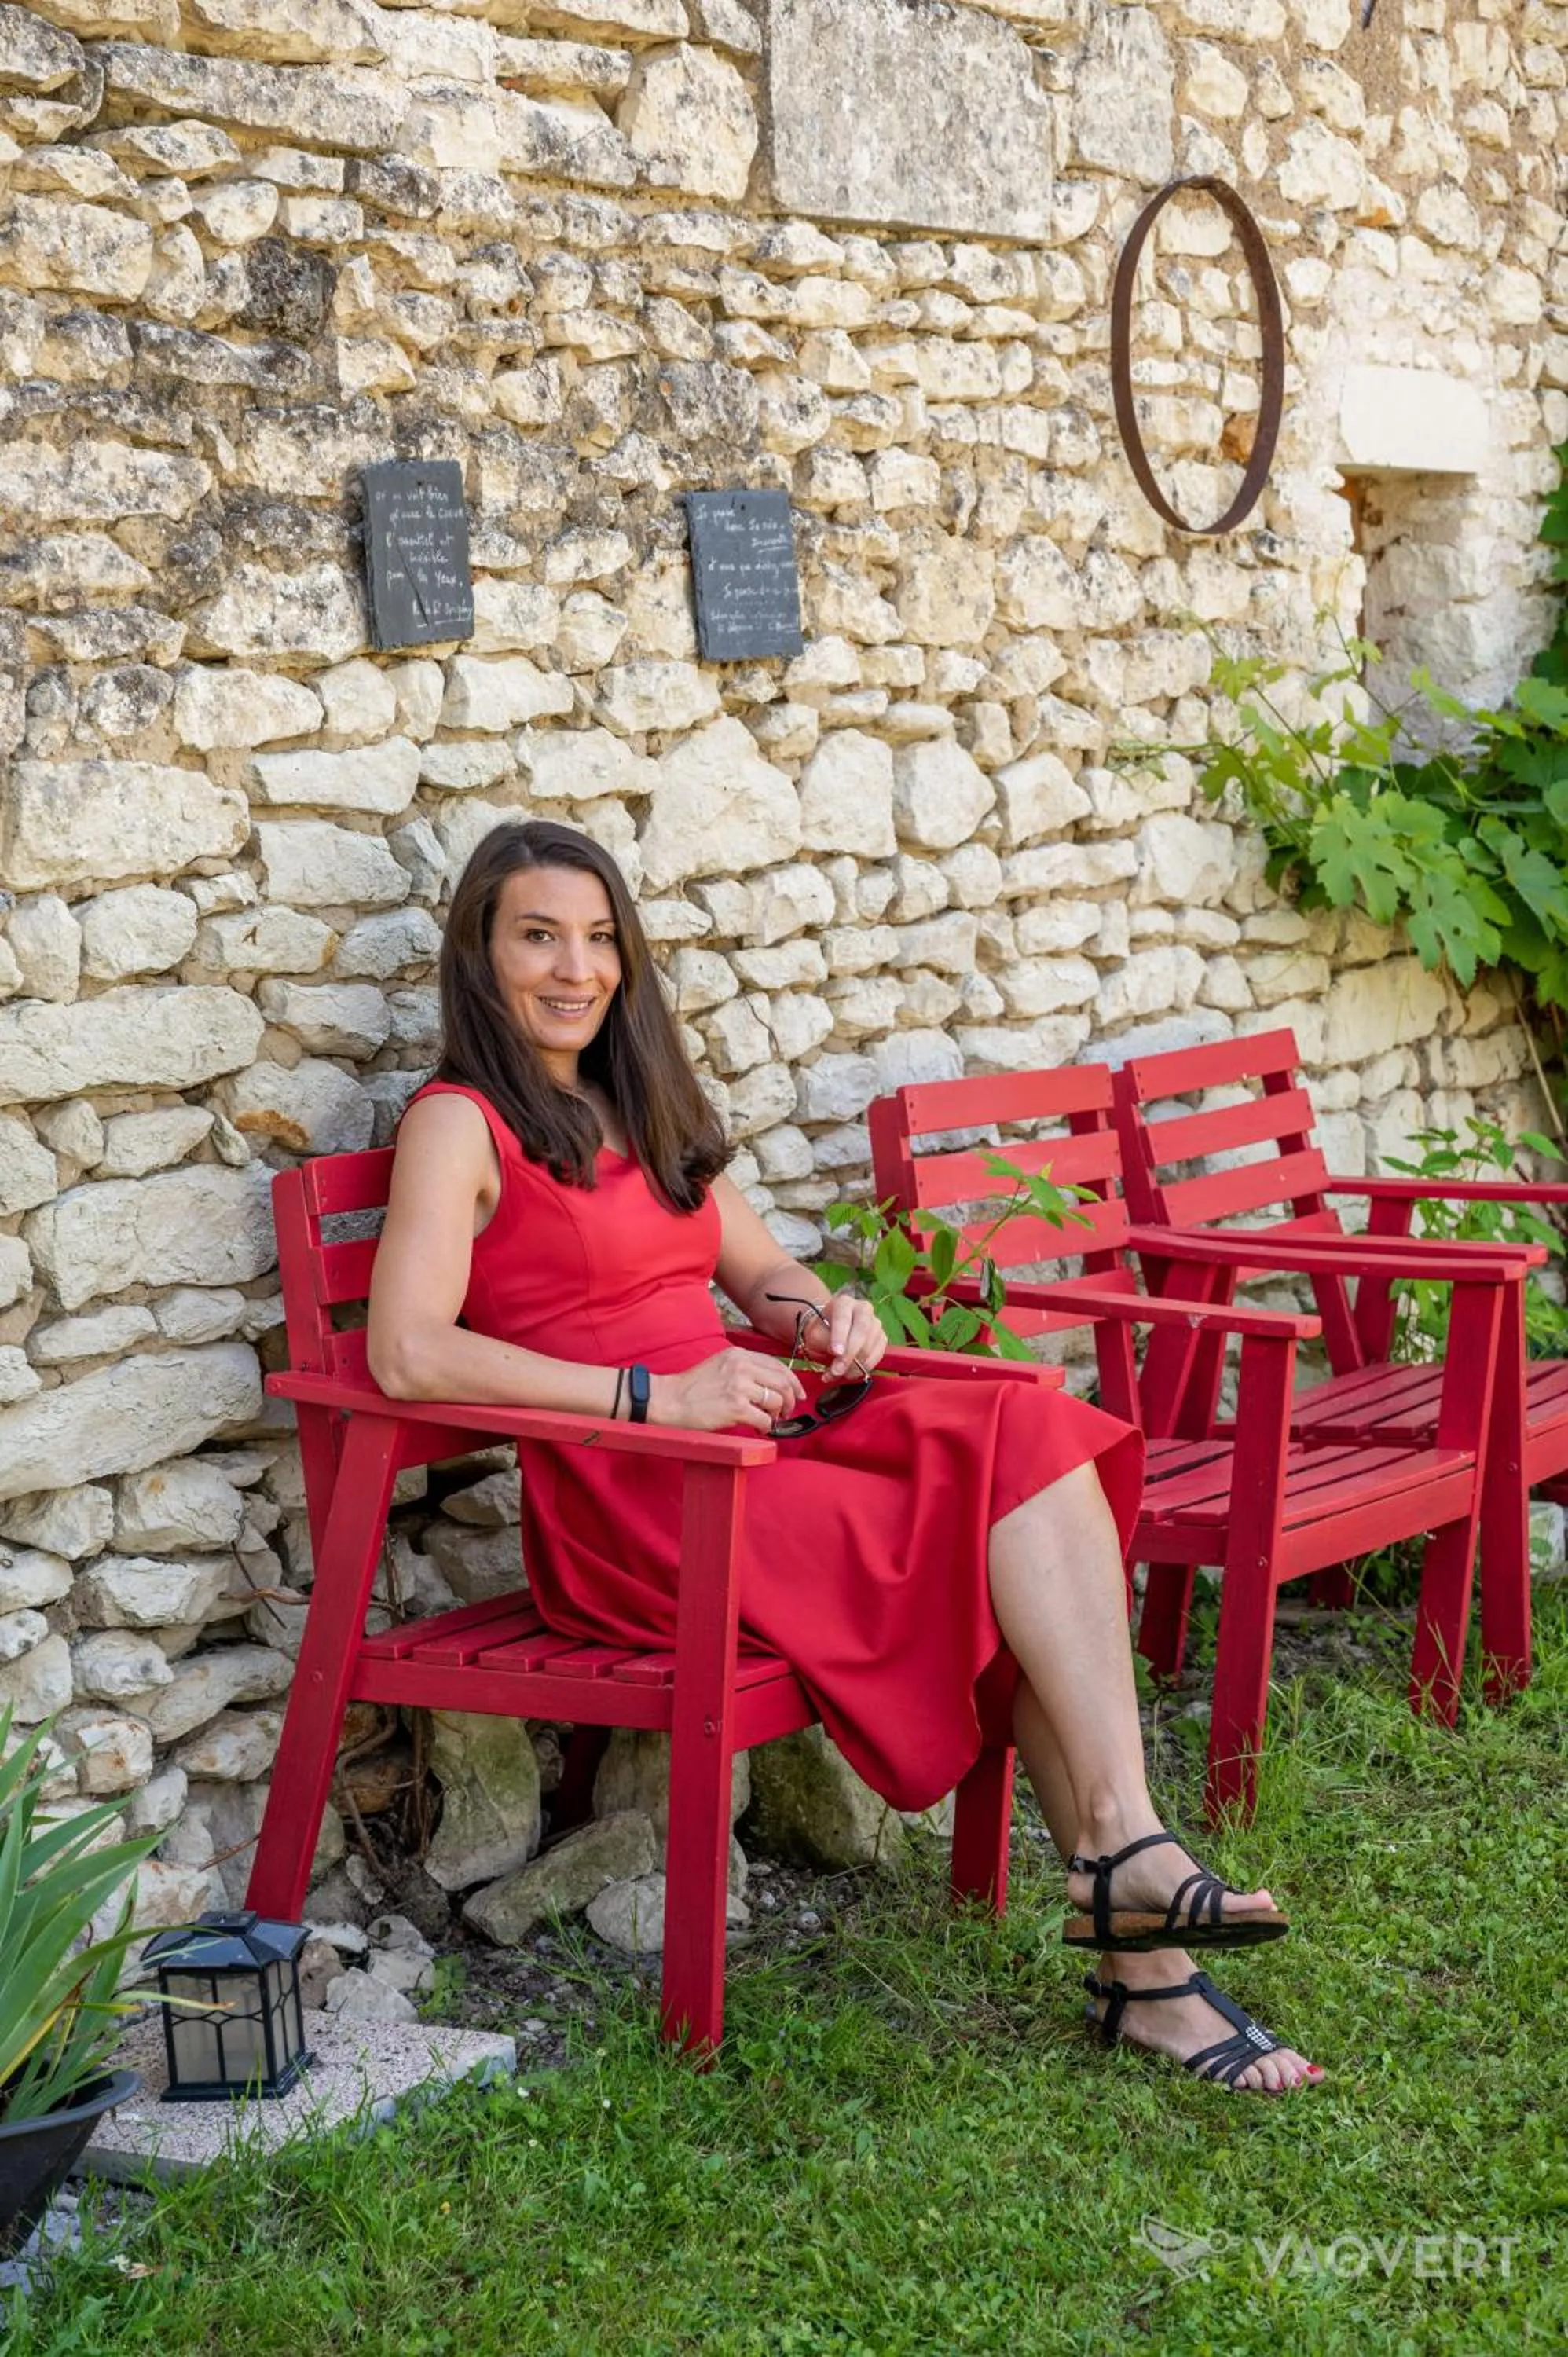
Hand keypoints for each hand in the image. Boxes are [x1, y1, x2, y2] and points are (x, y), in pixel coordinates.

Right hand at [650, 1349, 807, 1433]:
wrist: (669, 1400)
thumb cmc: (692, 1387)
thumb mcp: (721, 1365)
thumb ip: (745, 1369)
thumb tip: (770, 1385)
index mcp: (739, 1355)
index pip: (778, 1364)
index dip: (793, 1381)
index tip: (798, 1393)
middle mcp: (742, 1366)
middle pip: (783, 1382)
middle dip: (790, 1399)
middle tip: (786, 1411)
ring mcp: (739, 1386)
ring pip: (776, 1400)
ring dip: (777, 1414)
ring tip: (768, 1420)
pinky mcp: (735, 1407)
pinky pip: (764, 1419)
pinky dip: (766, 1426)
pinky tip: (759, 1428)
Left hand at [798, 1293, 886, 1378]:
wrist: (830, 1334)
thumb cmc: (821, 1333)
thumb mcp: (815, 1335)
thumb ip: (824, 1342)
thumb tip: (838, 1354)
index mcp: (843, 1303)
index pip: (843, 1318)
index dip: (840, 1336)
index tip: (835, 1352)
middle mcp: (863, 1309)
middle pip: (862, 1330)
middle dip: (849, 1354)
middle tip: (837, 1371)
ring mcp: (875, 1323)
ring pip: (870, 1345)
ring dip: (854, 1365)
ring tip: (838, 1374)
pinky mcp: (882, 1338)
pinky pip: (877, 1355)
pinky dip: (863, 1368)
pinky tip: (850, 1373)